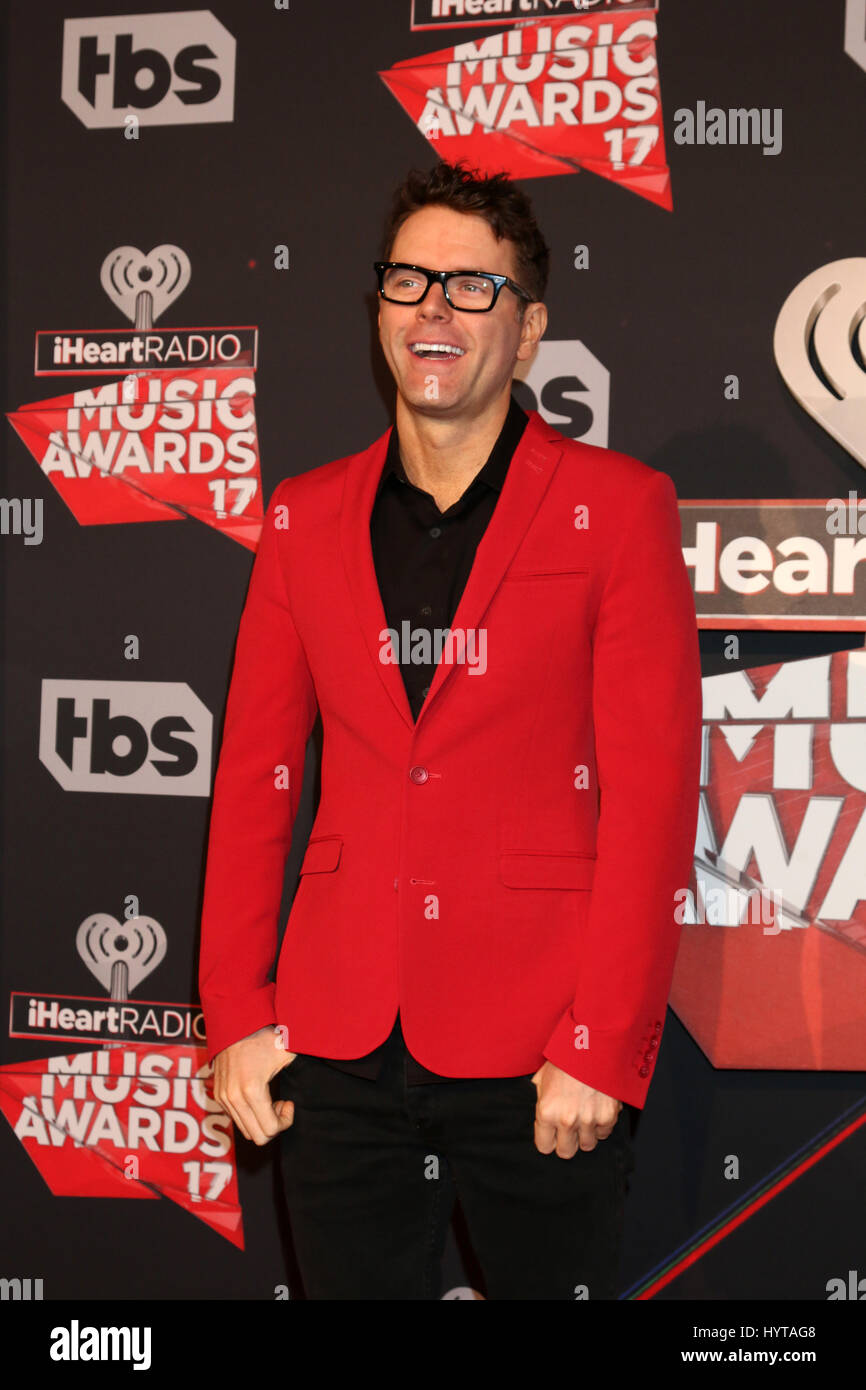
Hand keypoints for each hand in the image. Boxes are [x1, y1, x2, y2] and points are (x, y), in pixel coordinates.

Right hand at [213, 1025, 297, 1145]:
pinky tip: (257, 1097)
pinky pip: (236, 1119)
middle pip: (257, 1137)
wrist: (235, 1024)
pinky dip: (249, 1116)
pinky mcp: (218, 1095)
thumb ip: (302, 1070)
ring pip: (245, 1130)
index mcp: (252, 1090)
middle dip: (273, 1126)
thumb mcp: (286, 1053)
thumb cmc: (263, 1037)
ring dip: (260, 1121)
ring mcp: (223, 1098)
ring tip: (269, 1101)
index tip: (289, 1103)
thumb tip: (329, 1065)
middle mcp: (234, 1098)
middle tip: (280, 1106)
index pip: (270, 1130)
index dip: (285, 1122)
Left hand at [530, 1061, 621, 1157]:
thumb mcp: (542, 1078)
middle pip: (566, 1152)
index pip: (544, 1147)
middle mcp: (567, 1120)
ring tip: (584, 1117)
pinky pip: (604, 1133)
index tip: (551, 1133)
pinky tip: (597, 1109)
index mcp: (546, 1112)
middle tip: (568, 1130)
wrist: (591, 1044)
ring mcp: (589, 1120)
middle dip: (566, 1142)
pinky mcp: (608, 1116)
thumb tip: (540, 1115)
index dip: (548, 1140)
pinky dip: (601, 1125)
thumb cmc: (564, 1059)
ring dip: (585, 1134)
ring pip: (587, 1145)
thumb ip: (540, 1100)